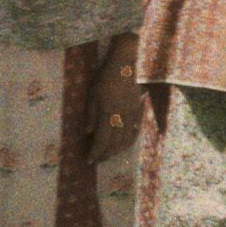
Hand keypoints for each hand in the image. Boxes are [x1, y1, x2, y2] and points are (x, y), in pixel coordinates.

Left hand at [86, 33, 141, 164]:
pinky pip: (134, 132)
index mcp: (108, 114)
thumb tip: (88, 133)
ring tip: (109, 155)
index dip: (95, 152)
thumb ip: (91, 114)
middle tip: (97, 160)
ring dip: (117, 151)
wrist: (127, 66)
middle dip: (105, 154)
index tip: (89, 160)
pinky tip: (124, 145)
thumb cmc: (106, 77)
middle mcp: (121, 119)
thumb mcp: (93, 94)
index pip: (102, 140)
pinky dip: (129, 142)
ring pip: (126, 140)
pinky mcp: (137, 112)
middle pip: (115, 144)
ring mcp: (131, 116)